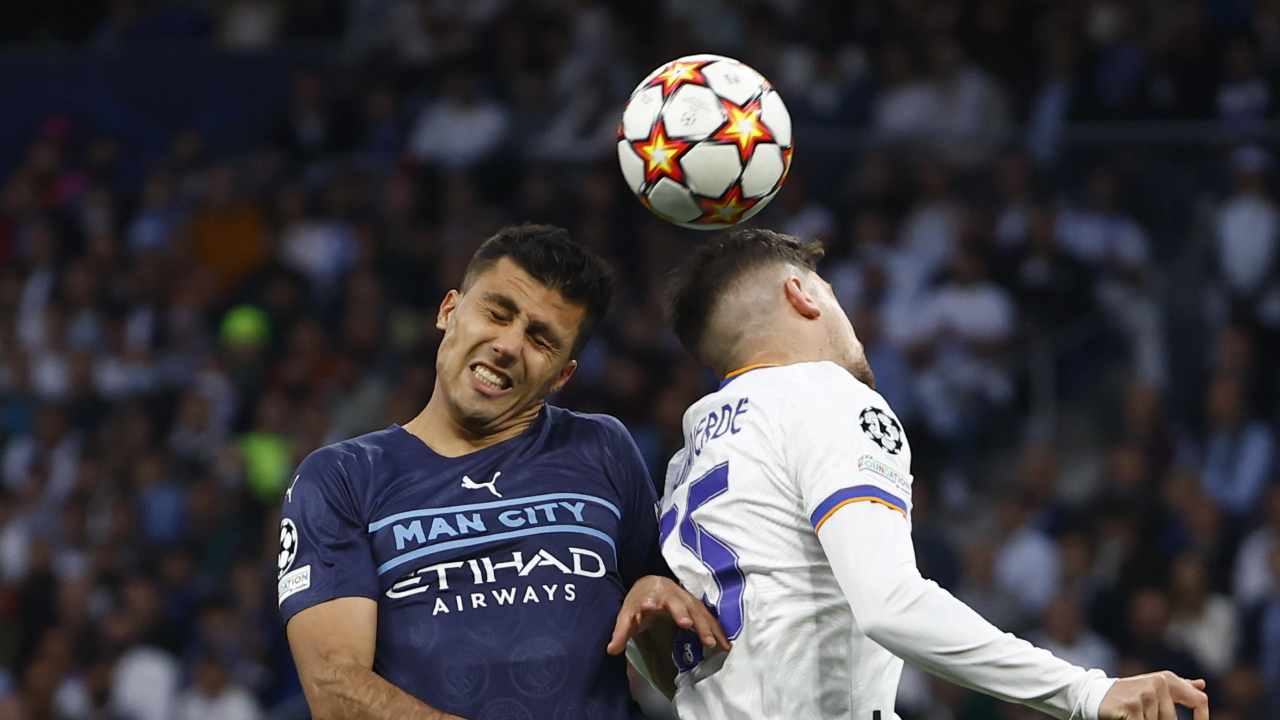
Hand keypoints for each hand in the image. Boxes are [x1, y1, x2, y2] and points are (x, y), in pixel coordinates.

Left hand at [606, 575, 730, 655]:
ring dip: (705, 626)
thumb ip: (621, 632)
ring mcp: (687, 599)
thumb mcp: (626, 615)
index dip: (650, 603)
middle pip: (678, 603)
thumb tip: (611, 650)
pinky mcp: (697, 606)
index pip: (650, 598)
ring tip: (712, 643)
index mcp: (652, 593)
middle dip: (683, 613)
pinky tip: (726, 644)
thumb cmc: (639, 602)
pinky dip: (717, 630)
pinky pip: (709, 618)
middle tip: (688, 625)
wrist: (653, 585)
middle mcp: (671, 593)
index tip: (649, 607)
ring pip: (697, 611)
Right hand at [1098, 671, 1208, 719]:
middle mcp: (1158, 683)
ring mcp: (1145, 694)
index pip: (1199, 700)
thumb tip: (1202, 684)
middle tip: (1142, 714)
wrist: (1097, 695)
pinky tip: (1126, 718)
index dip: (1202, 718)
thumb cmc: (1131, 694)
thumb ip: (1179, 687)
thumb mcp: (1155, 687)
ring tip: (1132, 715)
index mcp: (1167, 679)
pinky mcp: (1132, 706)